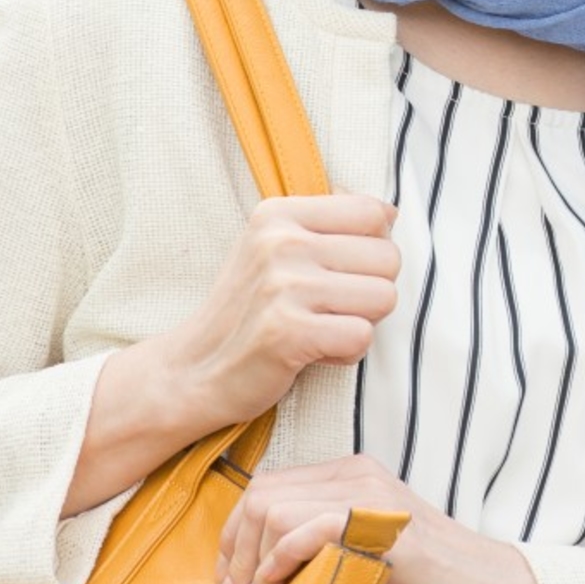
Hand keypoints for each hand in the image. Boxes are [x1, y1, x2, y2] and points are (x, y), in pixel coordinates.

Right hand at [158, 194, 400, 429]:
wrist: (193, 370)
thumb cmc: (248, 309)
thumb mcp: (272, 247)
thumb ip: (327, 224)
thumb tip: (390, 213)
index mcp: (279, 214)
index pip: (373, 212)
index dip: (374, 247)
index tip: (341, 270)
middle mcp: (281, 243)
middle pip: (388, 258)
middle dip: (370, 290)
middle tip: (328, 307)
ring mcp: (283, 287)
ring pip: (384, 298)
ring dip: (361, 322)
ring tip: (321, 327)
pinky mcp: (288, 333)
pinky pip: (362, 337)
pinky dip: (346, 353)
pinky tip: (314, 351)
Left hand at [214, 455, 549, 583]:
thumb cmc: (429, 579)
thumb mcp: (365, 546)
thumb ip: (323, 537)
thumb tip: (259, 562)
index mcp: (353, 472)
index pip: (270, 485)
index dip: (235, 534)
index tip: (229, 580)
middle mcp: (359, 473)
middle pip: (263, 494)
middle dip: (233, 551)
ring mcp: (370, 495)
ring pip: (274, 510)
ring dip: (248, 565)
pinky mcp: (379, 526)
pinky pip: (304, 531)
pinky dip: (275, 565)